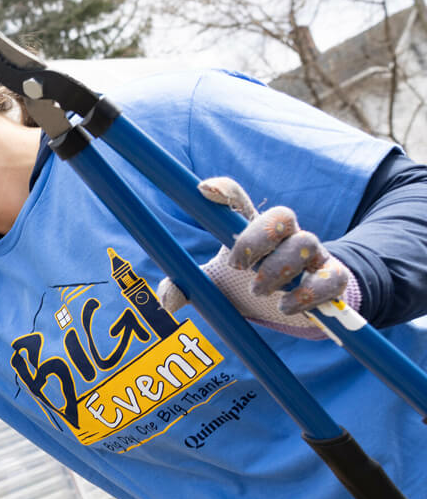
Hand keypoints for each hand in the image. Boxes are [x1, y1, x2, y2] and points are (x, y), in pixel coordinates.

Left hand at [157, 177, 358, 339]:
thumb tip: (167, 301)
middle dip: (258, 236)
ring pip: (305, 243)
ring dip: (278, 268)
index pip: (240, 201)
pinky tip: (287, 306)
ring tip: (258, 291)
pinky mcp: (331, 278)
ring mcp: (312, 254)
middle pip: (281, 215)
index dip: (225, 191)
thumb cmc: (249, 286)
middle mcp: (285, 236)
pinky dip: (309, 293)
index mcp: (252, 230)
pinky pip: (331, 277)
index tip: (202, 190)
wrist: (296, 308)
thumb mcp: (216, 285)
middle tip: (237, 264)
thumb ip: (188, 288)